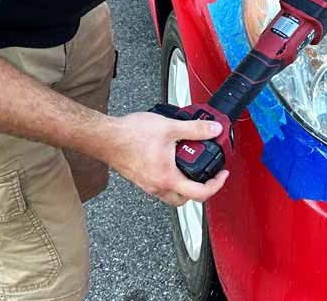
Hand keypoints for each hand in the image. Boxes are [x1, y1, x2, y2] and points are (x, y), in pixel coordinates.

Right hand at [97, 112, 229, 206]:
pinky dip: (171, 179)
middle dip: (200, 190)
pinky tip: (172, 161)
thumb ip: (195, 129)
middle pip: (185, 199)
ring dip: (185, 185)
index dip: (216, 185)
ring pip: (172, 194)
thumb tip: (213, 129)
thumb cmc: (130, 135)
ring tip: (192, 167)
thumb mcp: (170, 127)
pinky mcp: (140, 179)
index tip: (221, 174)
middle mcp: (157, 186)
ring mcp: (147, 185)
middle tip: (209, 175)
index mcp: (167, 178)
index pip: (199, 193)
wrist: (105, 137)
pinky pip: (160, 186)